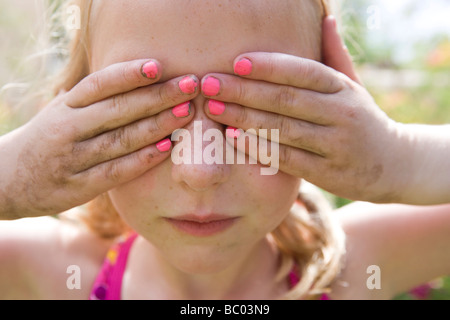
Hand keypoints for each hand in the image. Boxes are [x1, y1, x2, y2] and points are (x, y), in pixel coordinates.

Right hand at [0, 59, 197, 218]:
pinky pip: (115, 171)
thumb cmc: (50, 139)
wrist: (8, 179)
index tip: (159, 66)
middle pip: (117, 109)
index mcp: (66, 106)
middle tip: (190, 86)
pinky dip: (141, 159)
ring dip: (156, 125)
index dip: (128, 74)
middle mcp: (67, 128)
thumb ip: (96, 99)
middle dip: (157, 96)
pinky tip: (165, 148)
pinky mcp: (78, 186)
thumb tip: (141, 79)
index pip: (99, 85)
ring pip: (120, 139)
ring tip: (186, 113)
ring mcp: (72, 159)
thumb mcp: (64, 112)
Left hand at [200, 54, 405, 202]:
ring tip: (213, 107)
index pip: (303, 72)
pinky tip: (233, 137)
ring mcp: (335, 145)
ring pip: (283, 128)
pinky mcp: (327, 173)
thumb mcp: (354, 86)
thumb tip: (326, 19)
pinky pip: (288, 158)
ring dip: (245, 117)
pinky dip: (260, 147)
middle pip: (286, 99)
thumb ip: (335, 55)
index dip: (269, 66)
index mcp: (343, 88)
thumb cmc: (362, 119)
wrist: (395, 164)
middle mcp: (341, 113)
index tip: (236, 61)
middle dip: (244, 90)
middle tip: (209, 83)